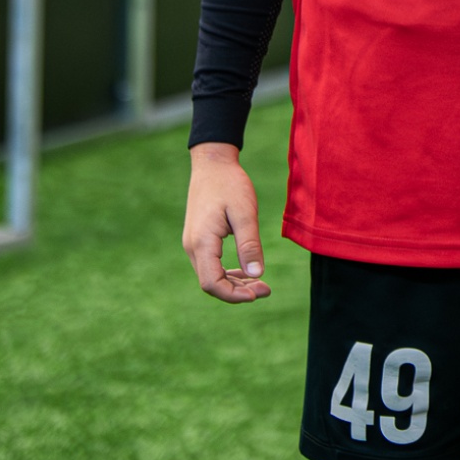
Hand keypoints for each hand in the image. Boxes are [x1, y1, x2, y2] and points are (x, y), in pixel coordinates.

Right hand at [183, 143, 271, 303]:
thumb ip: (249, 244)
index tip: (258, 294)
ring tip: (261, 283)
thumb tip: (257, 274)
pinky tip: (247, 272)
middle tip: (267, 290)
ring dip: (234, 284)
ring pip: (211, 275)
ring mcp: (193, 244)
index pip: (212, 283)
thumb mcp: (245, 213)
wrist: (212, 164)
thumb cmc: (230, 184)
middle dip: (238, 292)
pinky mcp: (198, 240)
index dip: (234, 295)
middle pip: (211, 283)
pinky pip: (211, 265)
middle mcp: (192, 247)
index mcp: (201, 242)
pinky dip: (228, 272)